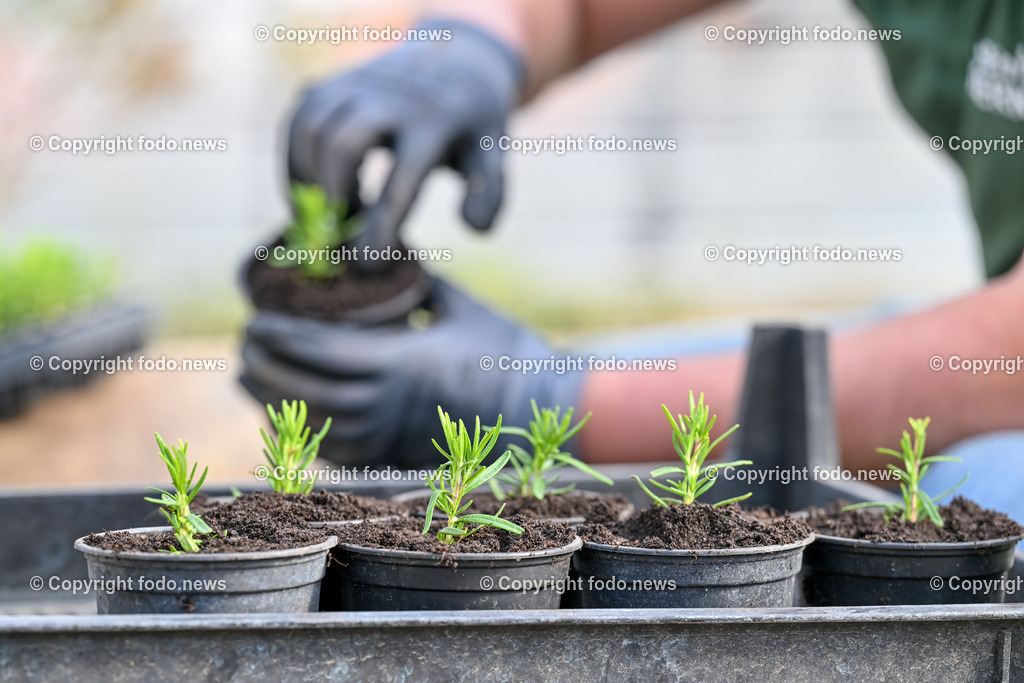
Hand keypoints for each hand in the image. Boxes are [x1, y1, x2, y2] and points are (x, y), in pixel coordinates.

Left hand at [240, 278, 582, 467]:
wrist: (541, 407)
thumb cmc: (507, 351)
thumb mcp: (460, 304)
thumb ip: (413, 280)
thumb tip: (374, 254)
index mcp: (405, 362)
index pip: (323, 350)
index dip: (281, 337)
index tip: (254, 321)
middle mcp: (392, 404)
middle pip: (308, 391)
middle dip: (266, 370)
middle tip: (245, 347)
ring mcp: (394, 436)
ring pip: (317, 425)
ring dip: (275, 403)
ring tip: (251, 380)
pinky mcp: (399, 456)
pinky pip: (339, 453)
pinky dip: (305, 435)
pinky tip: (288, 417)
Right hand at [287, 20, 522, 270]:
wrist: (453, 56)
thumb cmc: (469, 122)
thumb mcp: (491, 152)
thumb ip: (488, 193)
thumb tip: (474, 227)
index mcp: (434, 120)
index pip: (402, 180)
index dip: (380, 228)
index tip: (369, 263)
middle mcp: (389, 98)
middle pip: (342, 144)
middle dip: (333, 196)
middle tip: (340, 234)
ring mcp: (354, 85)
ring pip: (311, 130)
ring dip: (309, 181)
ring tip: (329, 214)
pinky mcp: (329, 84)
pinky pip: (297, 123)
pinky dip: (295, 163)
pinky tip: (310, 193)